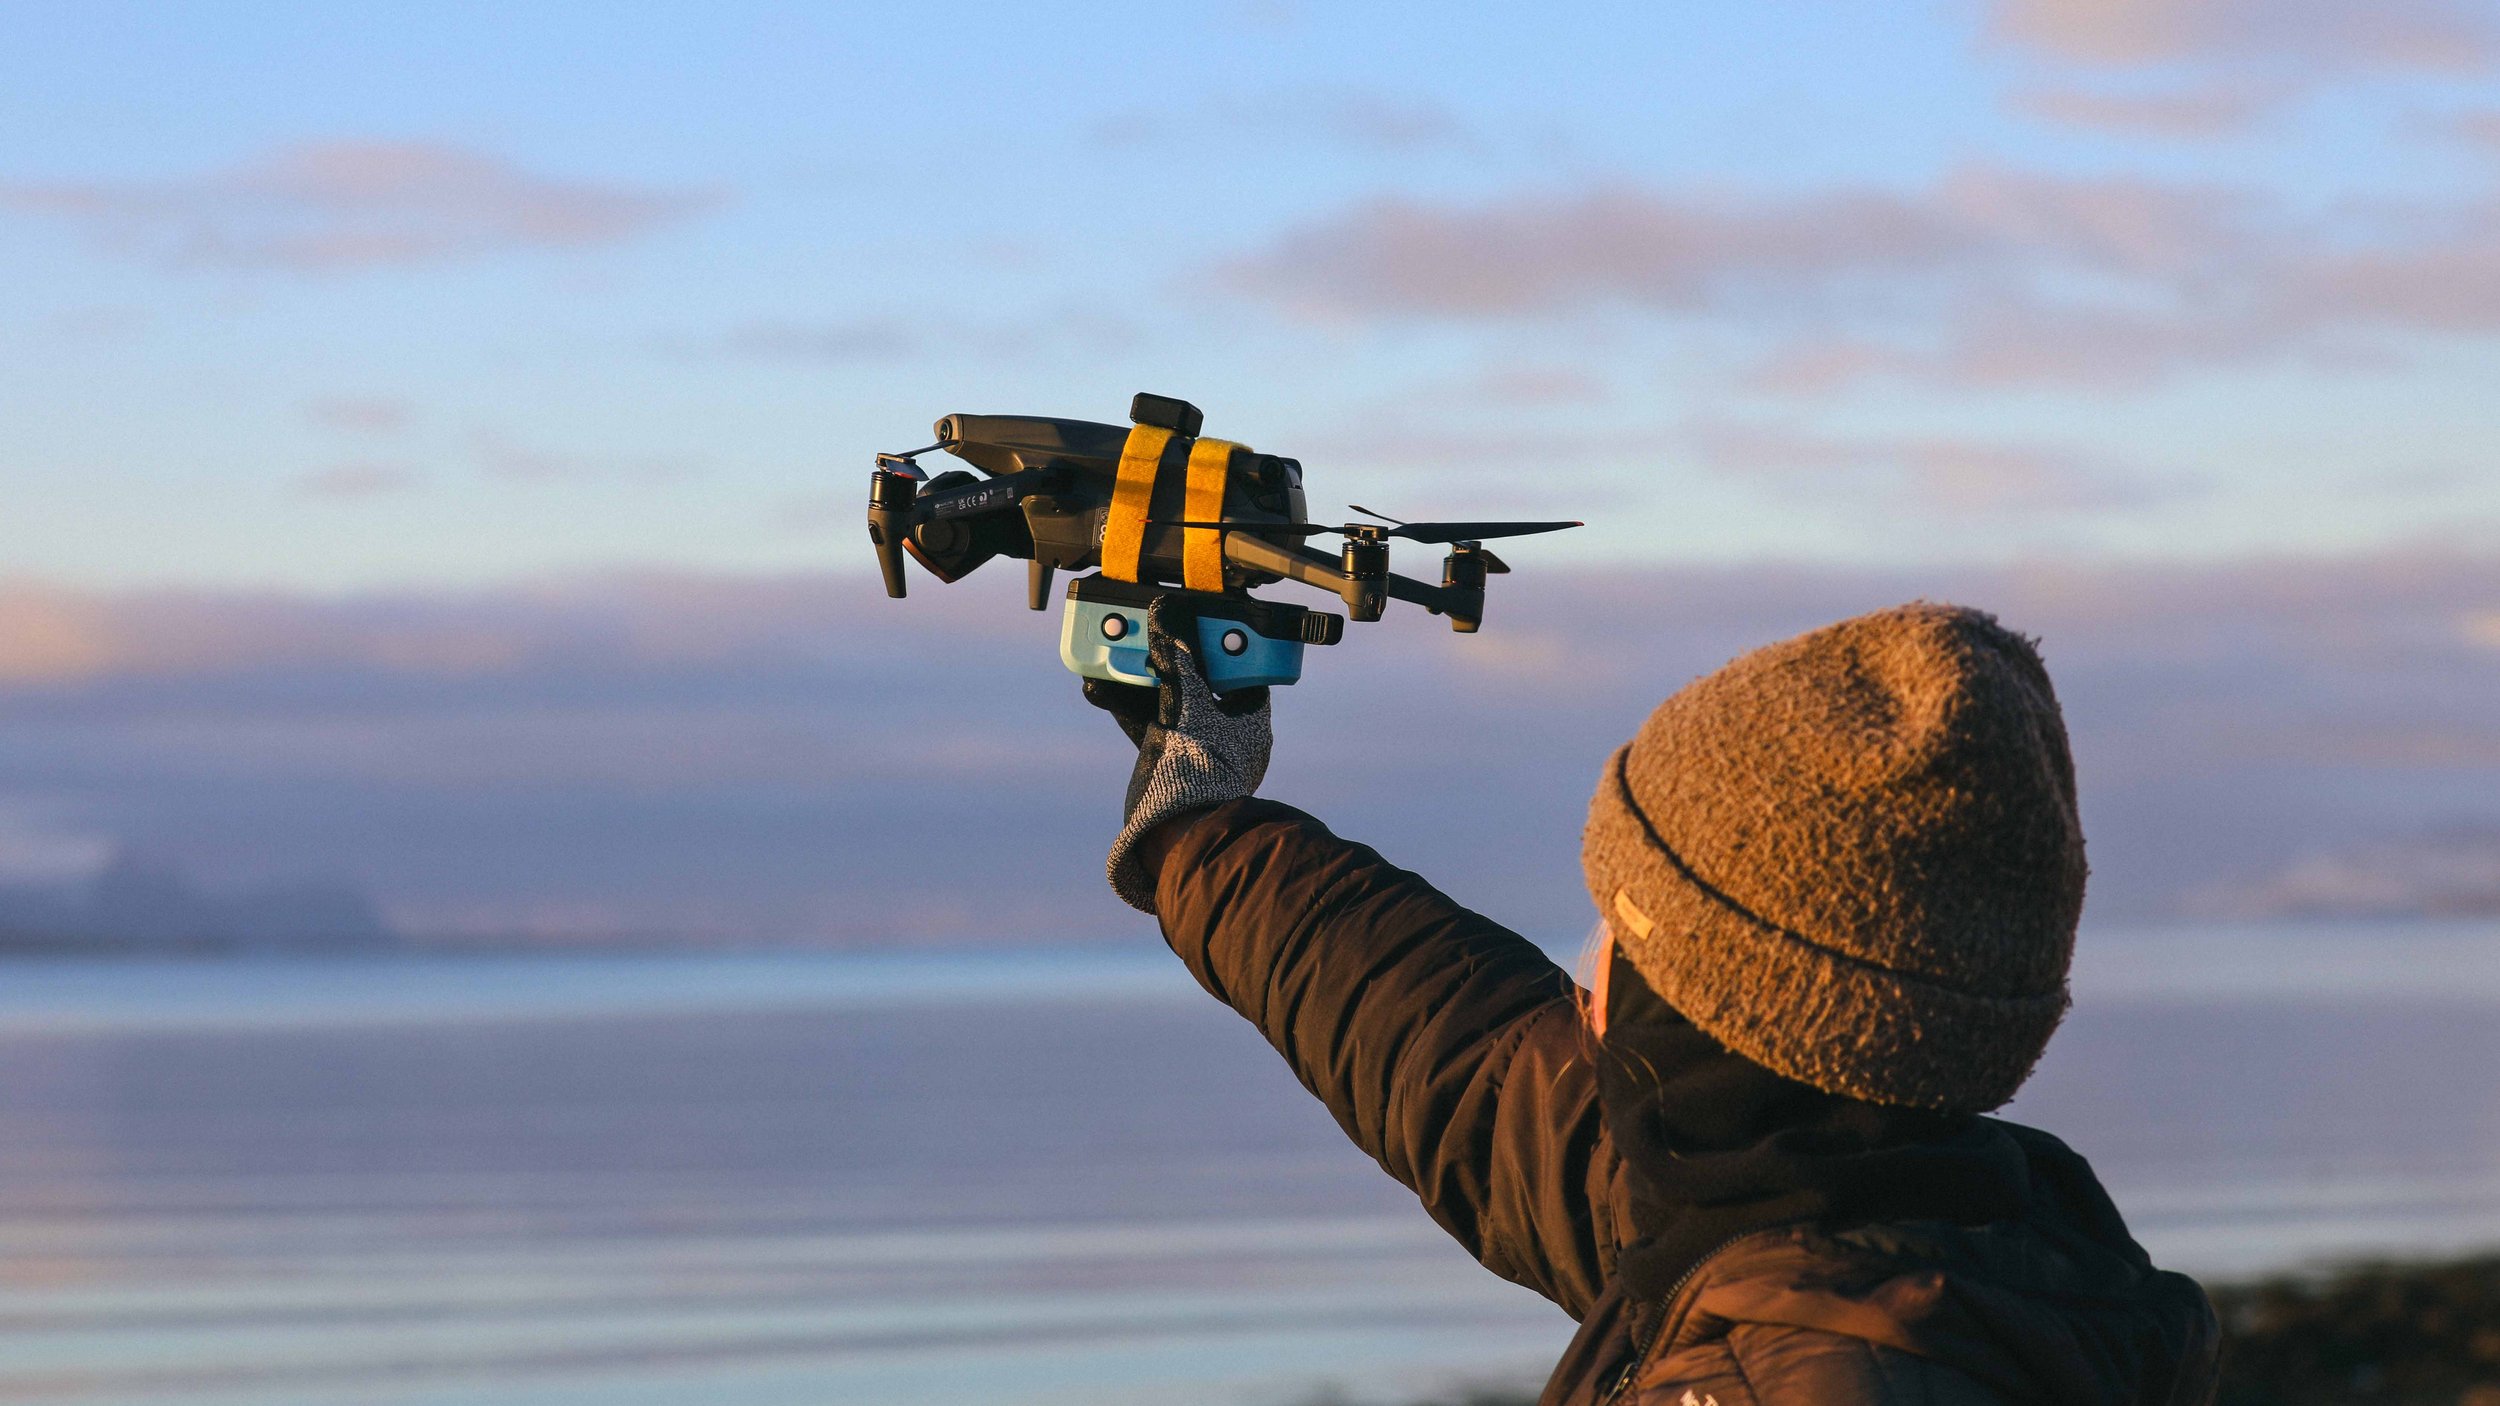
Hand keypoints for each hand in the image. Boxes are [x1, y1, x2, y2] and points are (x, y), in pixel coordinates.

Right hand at [1083, 597, 1271, 912]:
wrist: (1174, 836)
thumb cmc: (1198, 773)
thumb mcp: (1185, 701)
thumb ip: (1176, 656)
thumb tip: (1167, 613)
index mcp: (1250, 717)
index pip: (1240, 662)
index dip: (1218, 635)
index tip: (1198, 611)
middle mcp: (1226, 730)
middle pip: (1195, 674)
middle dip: (1168, 649)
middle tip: (1147, 621)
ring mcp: (1194, 745)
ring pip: (1165, 695)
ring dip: (1138, 672)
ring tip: (1115, 645)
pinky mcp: (1165, 758)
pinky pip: (1144, 718)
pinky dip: (1124, 701)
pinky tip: (1099, 684)